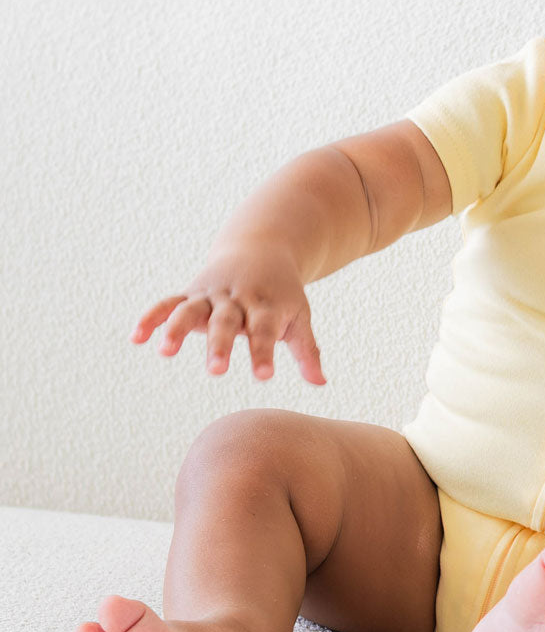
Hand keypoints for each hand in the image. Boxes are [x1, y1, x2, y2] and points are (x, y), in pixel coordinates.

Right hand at [130, 243, 327, 385]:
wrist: (263, 247)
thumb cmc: (283, 294)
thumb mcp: (299, 315)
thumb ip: (307, 350)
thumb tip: (321, 383)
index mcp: (266, 305)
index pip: (266, 331)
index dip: (263, 352)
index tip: (263, 376)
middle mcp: (236, 299)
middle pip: (226, 322)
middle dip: (220, 345)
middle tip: (216, 371)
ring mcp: (211, 294)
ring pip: (191, 309)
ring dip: (177, 328)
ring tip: (164, 352)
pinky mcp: (192, 292)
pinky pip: (169, 303)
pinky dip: (152, 317)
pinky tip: (136, 337)